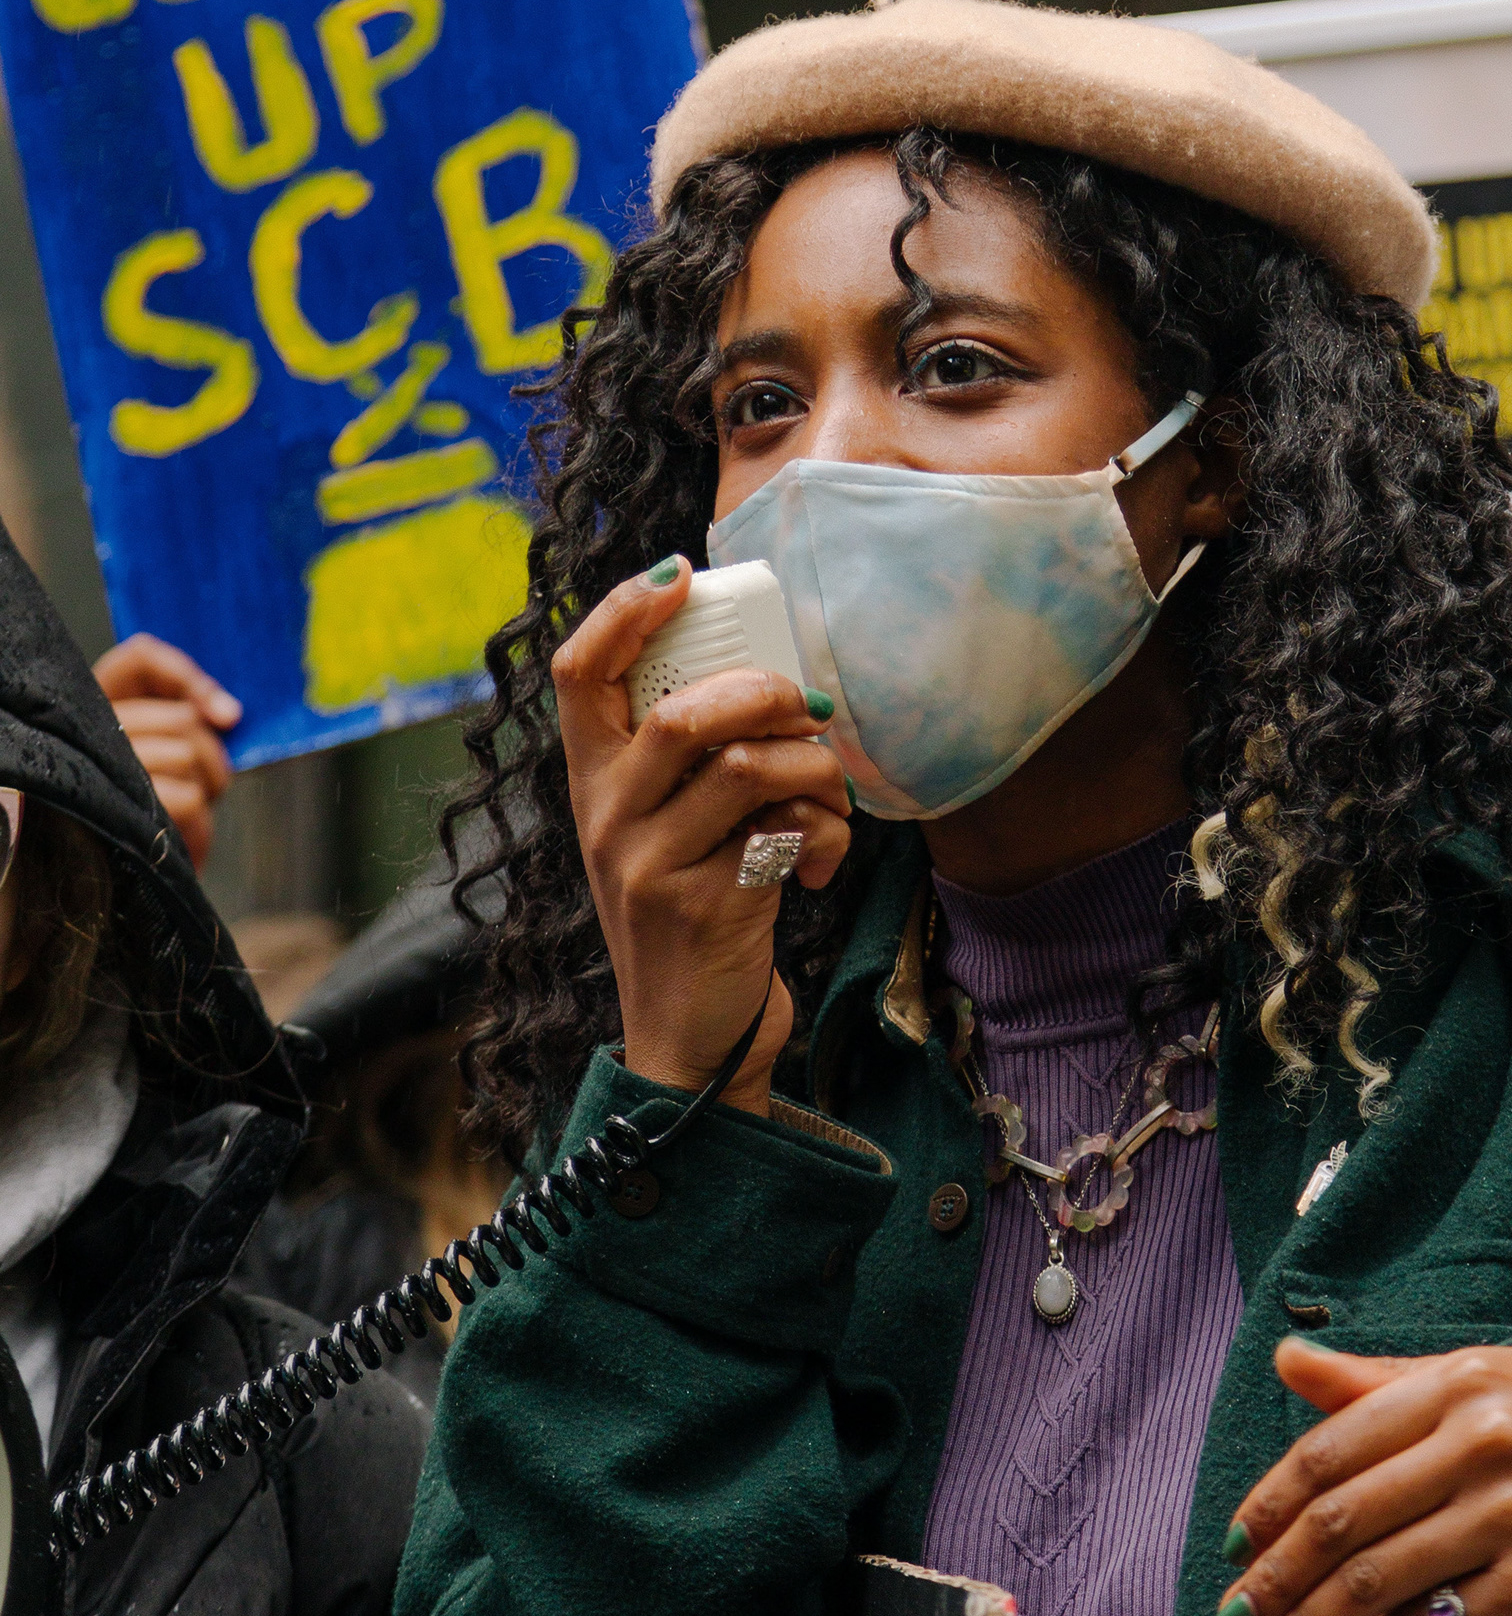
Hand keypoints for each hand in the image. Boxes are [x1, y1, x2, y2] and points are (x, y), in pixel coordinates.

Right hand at [93, 635, 240, 871]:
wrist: (133, 881)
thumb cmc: (162, 811)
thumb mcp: (178, 755)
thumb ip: (193, 718)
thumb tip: (228, 713)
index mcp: (101, 706)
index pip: (141, 658)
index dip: (187, 676)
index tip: (226, 715)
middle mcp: (88, 730)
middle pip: (183, 718)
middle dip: (214, 757)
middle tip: (205, 785)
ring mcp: (98, 769)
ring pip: (189, 755)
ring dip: (208, 790)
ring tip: (188, 810)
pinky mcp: (115, 808)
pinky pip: (189, 799)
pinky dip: (200, 822)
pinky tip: (181, 835)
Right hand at [550, 556, 850, 1118]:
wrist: (689, 1042)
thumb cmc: (693, 917)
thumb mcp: (666, 834)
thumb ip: (690, 765)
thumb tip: (769, 677)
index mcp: (592, 784)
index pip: (575, 673)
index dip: (623, 611)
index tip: (680, 574)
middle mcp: (606, 819)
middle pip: (682, 713)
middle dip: (766, 694)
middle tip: (808, 708)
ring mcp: (649, 865)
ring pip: (745, 766)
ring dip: (814, 769)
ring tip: (832, 793)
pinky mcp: (705, 906)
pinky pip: (785, 831)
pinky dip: (826, 834)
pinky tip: (820, 862)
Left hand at [1213, 1337, 1511, 1615]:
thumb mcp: (1464, 1383)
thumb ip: (1371, 1382)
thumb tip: (1286, 1358)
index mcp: (1457, 1386)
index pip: (1334, 1450)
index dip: (1270, 1503)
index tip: (1232, 1546)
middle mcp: (1486, 1449)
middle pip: (1345, 1521)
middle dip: (1276, 1577)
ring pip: (1378, 1582)